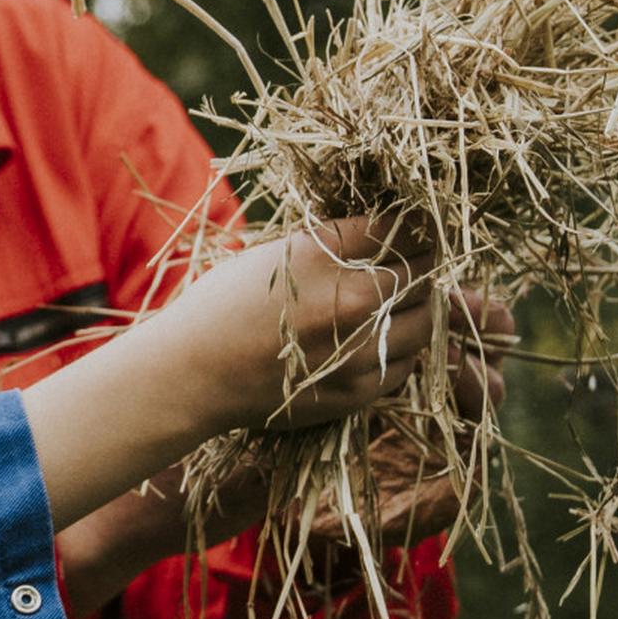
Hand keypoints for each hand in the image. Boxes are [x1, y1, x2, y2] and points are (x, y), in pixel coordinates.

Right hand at [20, 219, 497, 534]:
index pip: (399, 229)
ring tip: (397, 305)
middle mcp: (349, 302)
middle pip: (422, 275)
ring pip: (425, 323)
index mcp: (325, 256)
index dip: (415, 225)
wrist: (192, 374)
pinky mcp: (356, 392)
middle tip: (413, 265)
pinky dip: (401, 351)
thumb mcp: (277, 254)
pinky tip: (374, 342)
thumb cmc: (224, 305)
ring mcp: (357, 352)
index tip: (417, 226)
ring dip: (419, 311)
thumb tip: (391, 229)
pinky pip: (405, 366)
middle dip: (422, 268)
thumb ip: (335, 243)